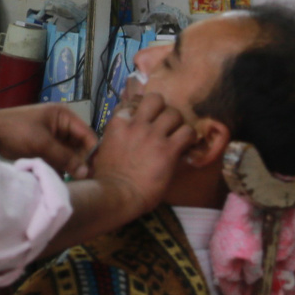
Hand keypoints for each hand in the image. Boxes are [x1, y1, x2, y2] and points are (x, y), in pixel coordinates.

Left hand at [0, 104, 95, 175]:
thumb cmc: (16, 131)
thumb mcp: (42, 144)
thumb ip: (65, 158)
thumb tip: (86, 172)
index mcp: (63, 116)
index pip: (86, 134)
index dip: (92, 152)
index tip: (95, 171)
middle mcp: (60, 124)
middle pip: (78, 145)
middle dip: (80, 161)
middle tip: (84, 179)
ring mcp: (51, 134)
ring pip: (68, 153)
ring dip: (69, 165)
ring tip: (73, 180)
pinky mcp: (43, 144)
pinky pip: (57, 156)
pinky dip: (59, 166)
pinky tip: (60, 177)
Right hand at [89, 91, 193, 219]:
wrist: (117, 194)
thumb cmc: (108, 177)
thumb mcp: (105, 147)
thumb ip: (117, 133)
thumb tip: (125, 127)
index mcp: (118, 123)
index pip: (134, 101)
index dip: (144, 110)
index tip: (148, 119)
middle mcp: (136, 124)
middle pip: (156, 99)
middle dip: (163, 109)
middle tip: (166, 123)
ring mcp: (153, 135)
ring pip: (174, 113)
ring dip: (178, 123)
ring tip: (178, 134)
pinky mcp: (168, 149)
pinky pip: (187, 132)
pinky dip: (189, 137)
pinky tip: (186, 146)